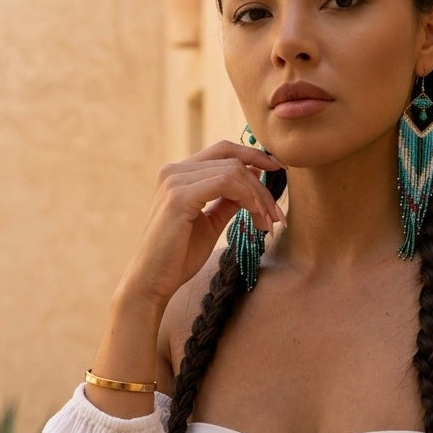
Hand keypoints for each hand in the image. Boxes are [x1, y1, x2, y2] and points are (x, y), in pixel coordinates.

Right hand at [122, 141, 285, 301]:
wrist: (152, 283)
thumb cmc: (179, 256)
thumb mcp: (211, 222)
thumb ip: (228, 199)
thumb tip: (254, 176)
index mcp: (178, 173)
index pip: (223, 150)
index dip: (254, 155)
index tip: (279, 169)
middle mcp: (173, 170)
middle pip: (233, 160)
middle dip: (262, 185)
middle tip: (278, 215)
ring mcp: (174, 180)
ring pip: (233, 171)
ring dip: (259, 197)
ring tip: (268, 224)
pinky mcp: (179, 196)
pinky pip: (226, 183)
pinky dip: (248, 198)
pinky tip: (256, 217)